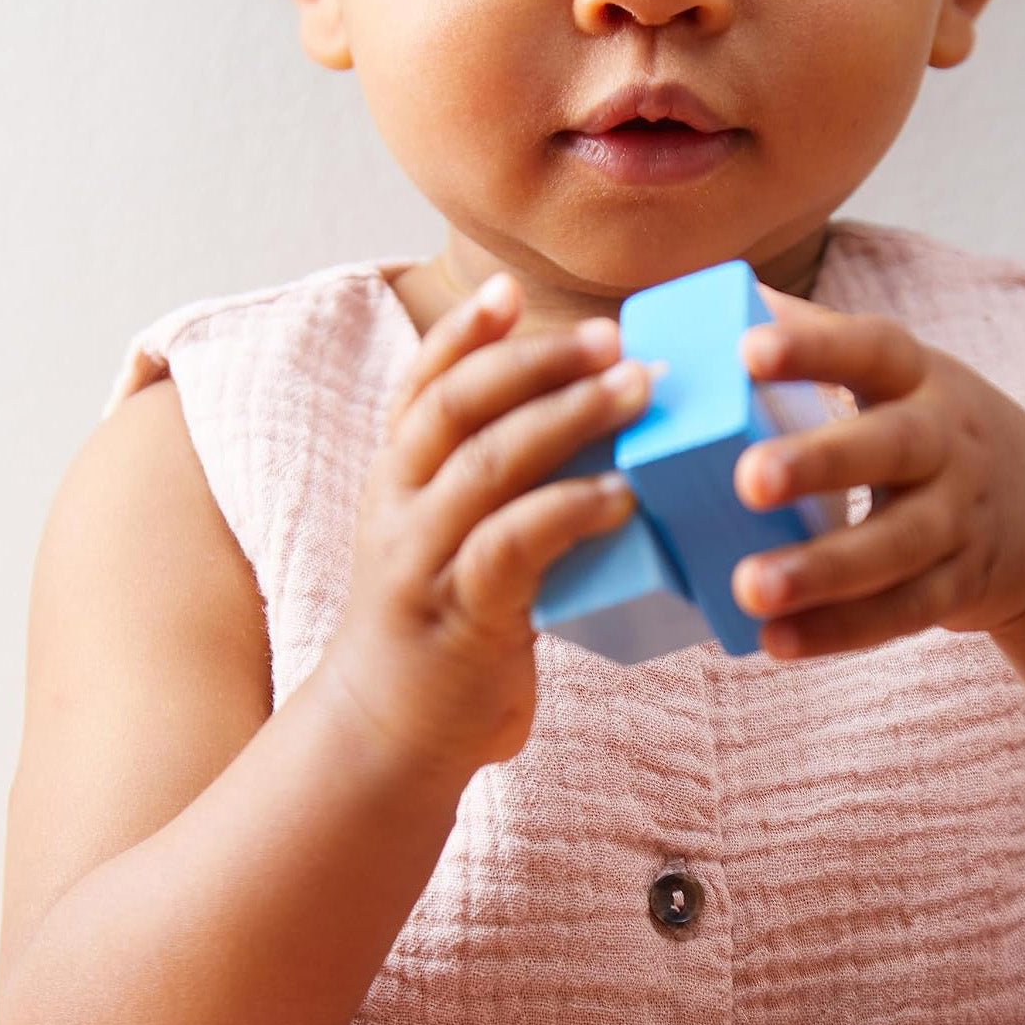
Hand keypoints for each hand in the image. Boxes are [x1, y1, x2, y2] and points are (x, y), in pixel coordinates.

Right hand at [323, 275, 648, 775]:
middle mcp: (400, 503)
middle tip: (611, 336)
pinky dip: (570, 510)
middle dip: (536, 359)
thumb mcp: (450, 536)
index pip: (422, 383)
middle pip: (457, 403)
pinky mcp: (460, 613)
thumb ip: (496, 482)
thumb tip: (594, 421)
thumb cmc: (444, 621)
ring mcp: (423, 557)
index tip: (511, 289)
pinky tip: (623, 495)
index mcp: (398, 476)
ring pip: (487, 461)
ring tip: (635, 389)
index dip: (464, 332)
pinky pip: (513, 544)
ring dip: (567, 416)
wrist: (389, 734)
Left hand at [730, 288, 1024, 658]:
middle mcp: (947, 442)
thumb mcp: (896, 371)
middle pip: (892, 447)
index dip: (812, 348)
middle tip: (748, 479)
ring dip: (823, 569)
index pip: (870, 348)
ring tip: (750, 587)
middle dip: (821, 462)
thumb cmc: (931, 426)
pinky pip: (900, 613)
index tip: (747, 350)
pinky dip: (839, 631)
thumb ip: (813, 335)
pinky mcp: (958, 586)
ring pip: (897, 546)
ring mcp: (958, 518)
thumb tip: (714, 295)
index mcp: (918, 377)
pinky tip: (773, 642)